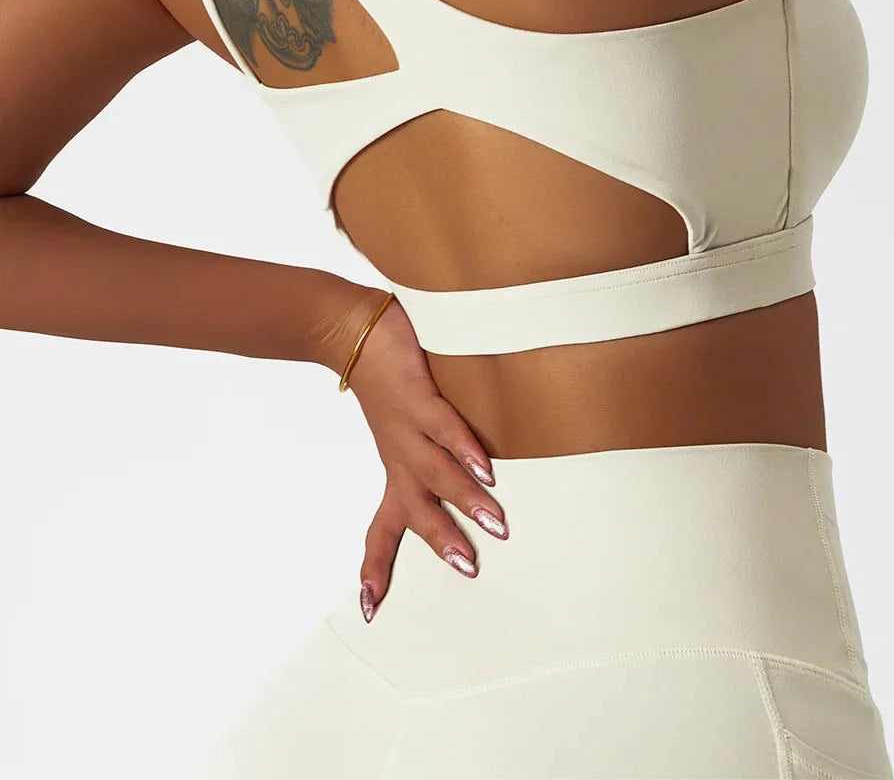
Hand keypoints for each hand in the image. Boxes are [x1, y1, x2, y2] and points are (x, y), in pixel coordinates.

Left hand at [331, 287, 508, 622]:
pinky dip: (463, 449)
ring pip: (434, 472)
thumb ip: (441, 447)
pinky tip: (484, 468)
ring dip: (464, 500)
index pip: (384, 526)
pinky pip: (442, 427)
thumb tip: (482, 469)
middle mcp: (399, 454)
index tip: (368, 610)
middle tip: (470, 571)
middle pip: (414, 509)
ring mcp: (407, 426)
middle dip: (441, 540)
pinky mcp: (417, 395)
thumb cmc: (388, 377)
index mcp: (396, 466)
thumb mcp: (409, 423)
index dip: (378, 566)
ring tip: (495, 525)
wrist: (351, 330)